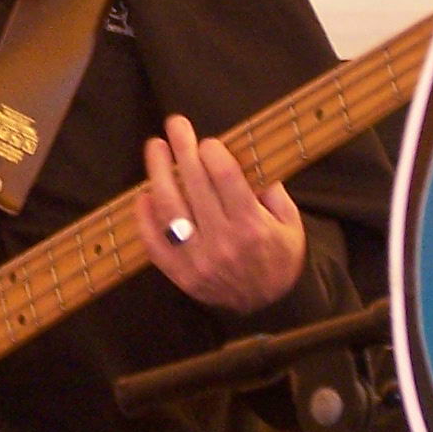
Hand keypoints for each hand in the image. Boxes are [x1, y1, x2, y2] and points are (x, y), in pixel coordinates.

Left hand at [135, 114, 306, 313]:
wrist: (269, 307)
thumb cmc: (279, 257)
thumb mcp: (290, 223)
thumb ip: (270, 191)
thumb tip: (244, 157)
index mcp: (253, 226)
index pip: (224, 176)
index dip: (211, 151)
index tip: (207, 141)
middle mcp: (224, 243)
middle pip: (195, 185)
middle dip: (183, 148)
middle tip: (175, 124)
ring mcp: (198, 261)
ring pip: (170, 209)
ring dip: (158, 173)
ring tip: (155, 148)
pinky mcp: (181, 275)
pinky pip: (155, 243)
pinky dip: (145, 218)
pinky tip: (143, 194)